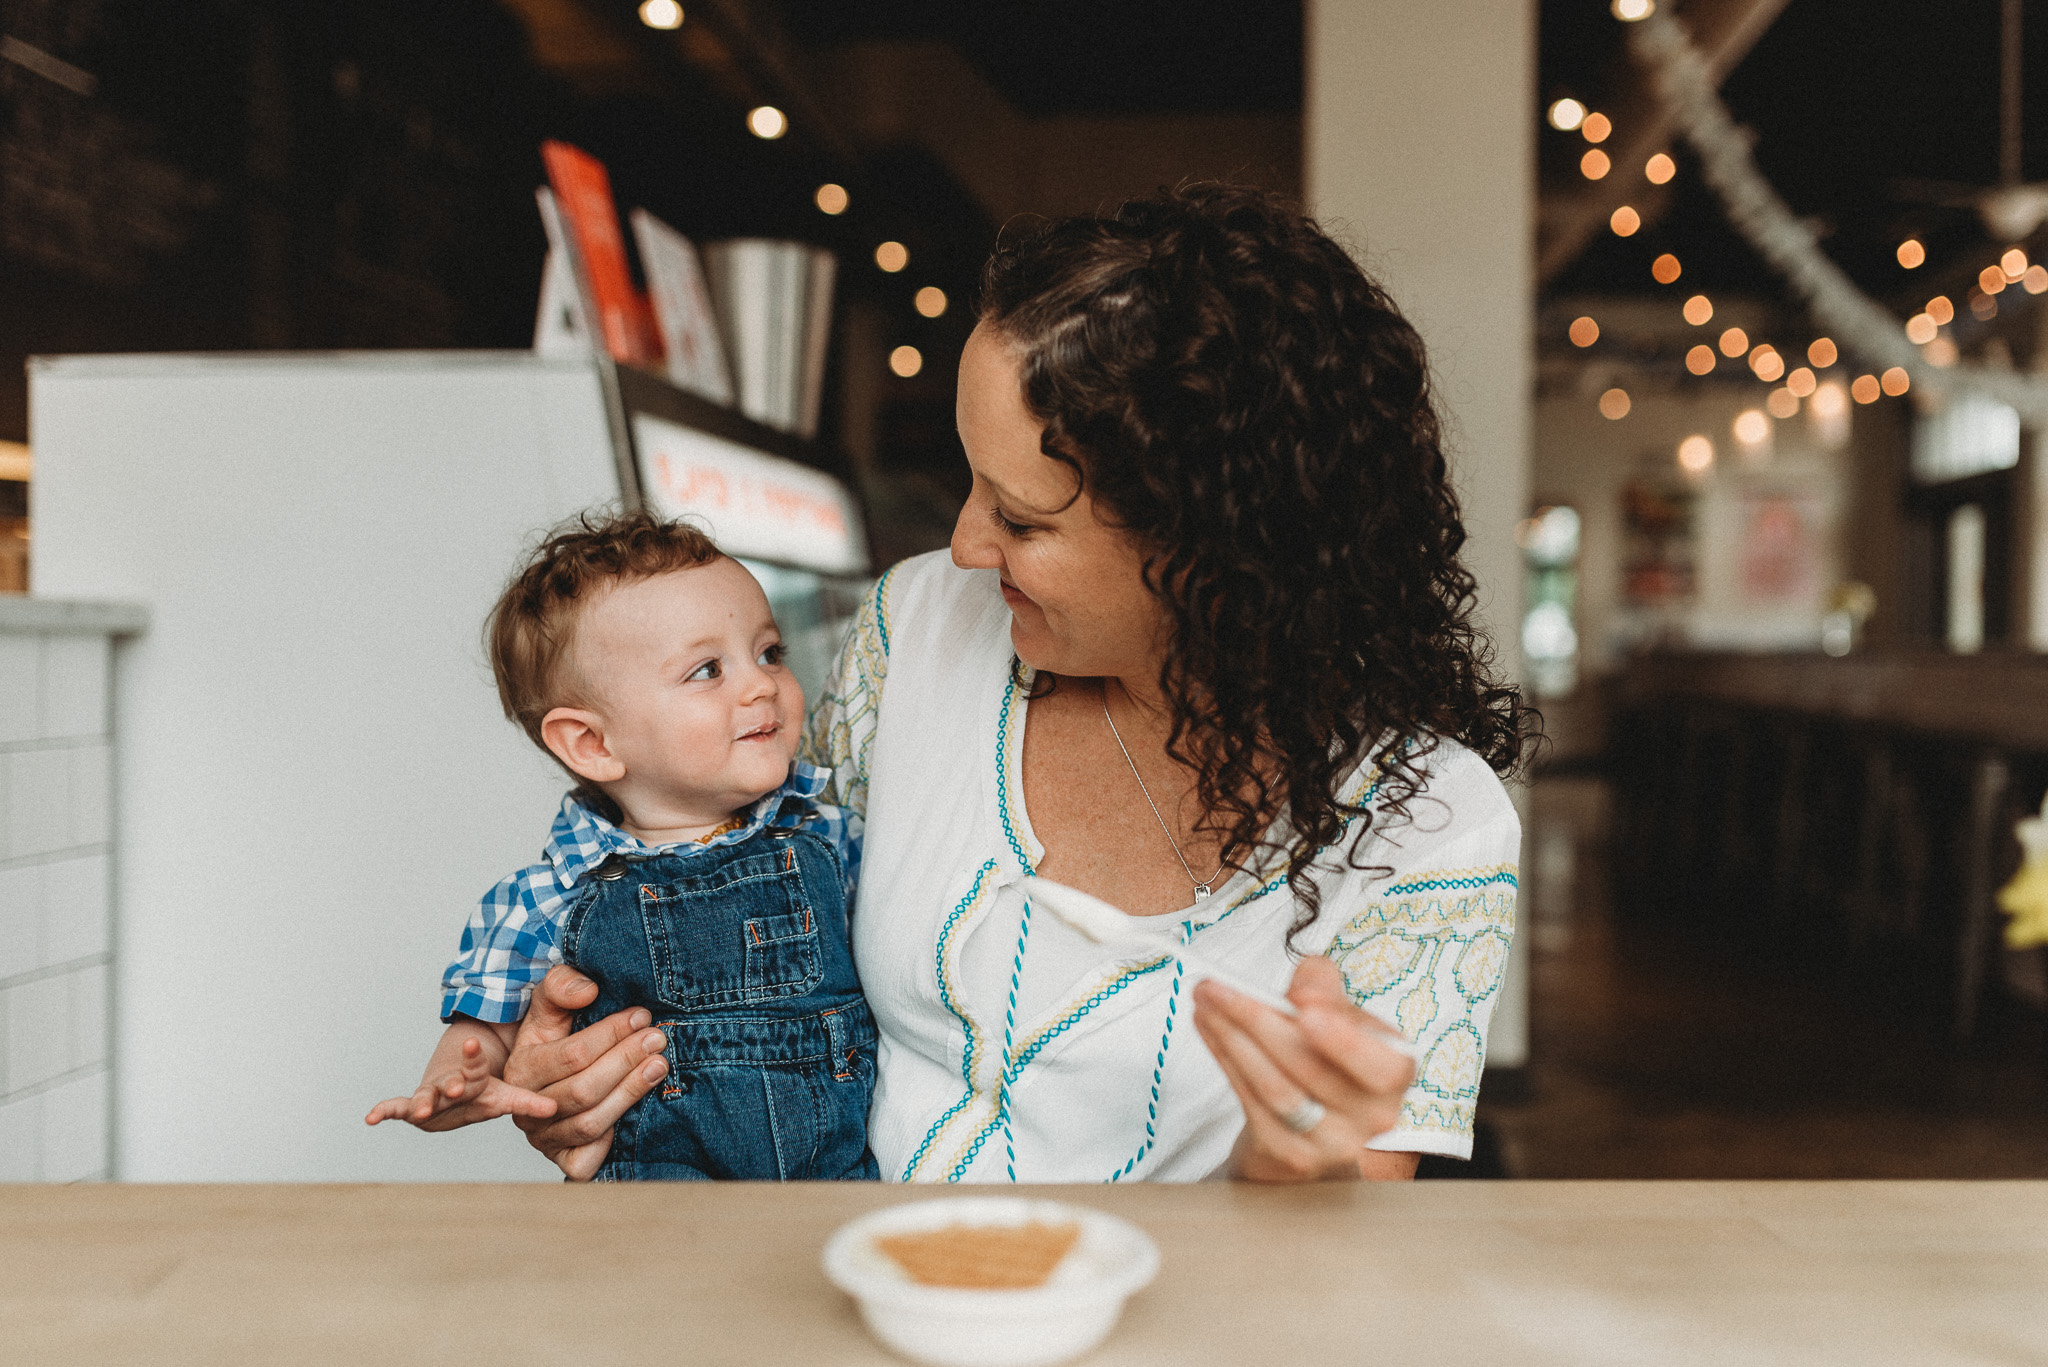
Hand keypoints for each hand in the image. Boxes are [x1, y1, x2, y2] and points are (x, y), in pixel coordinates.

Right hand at [364, 1033, 556, 1131]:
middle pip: (452, 1082)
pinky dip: (384, 1111)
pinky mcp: (417, 1106)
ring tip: (419, 1109)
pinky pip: (399, 1107)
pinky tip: (370, 1118)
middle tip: (455, 1085)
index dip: (475, 1059)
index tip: (474, 1044)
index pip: (477, 1067)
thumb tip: (556, 1108)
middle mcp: (452, 1084)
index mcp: (476, 1077)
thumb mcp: (506, 1094)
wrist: (458, 1079)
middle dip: (452, 1085)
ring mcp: (433, 1094)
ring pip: (427, 1096)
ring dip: (423, 1102)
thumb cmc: (485, 1088)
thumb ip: (528, 1102)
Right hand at [502, 966, 671, 1180]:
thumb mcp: (550, 1004)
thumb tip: (588, 991)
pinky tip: (635, 1114)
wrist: (548, 1076)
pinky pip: (585, 1162)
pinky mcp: (562, 1160)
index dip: (612, 1034)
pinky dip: (609, 1143)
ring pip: (590, 1123)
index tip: (642, 1016)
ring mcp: (544, 1138)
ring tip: (659, 1066)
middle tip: (658, 1040)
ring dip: (630, 1093)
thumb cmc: (553, 1037)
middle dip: (626, 1062)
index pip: (573, 1055)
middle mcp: (529, 1108)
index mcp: (521, 1068)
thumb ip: (562, 986)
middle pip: (584, 1090)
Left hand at [1191, 957, 1417, 1181]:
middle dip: (1255, 1019)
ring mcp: (1332, 1142)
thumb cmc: (1325, 1051)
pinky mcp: (1292, 1153)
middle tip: (1215, 986)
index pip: (1383, 1066)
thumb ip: (1321, 985)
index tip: (1303, 1009)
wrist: (1313, 1121)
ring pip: (1275, 1087)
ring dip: (1230, 1038)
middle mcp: (1372, 1115)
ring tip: (1204, 1002)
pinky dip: (1225, 1060)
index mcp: (1393, 1073)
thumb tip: (1304, 992)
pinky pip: (1253, 1103)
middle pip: (1310, 1067)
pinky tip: (1208, 1029)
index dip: (1345, 1041)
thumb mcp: (1335, 1010)